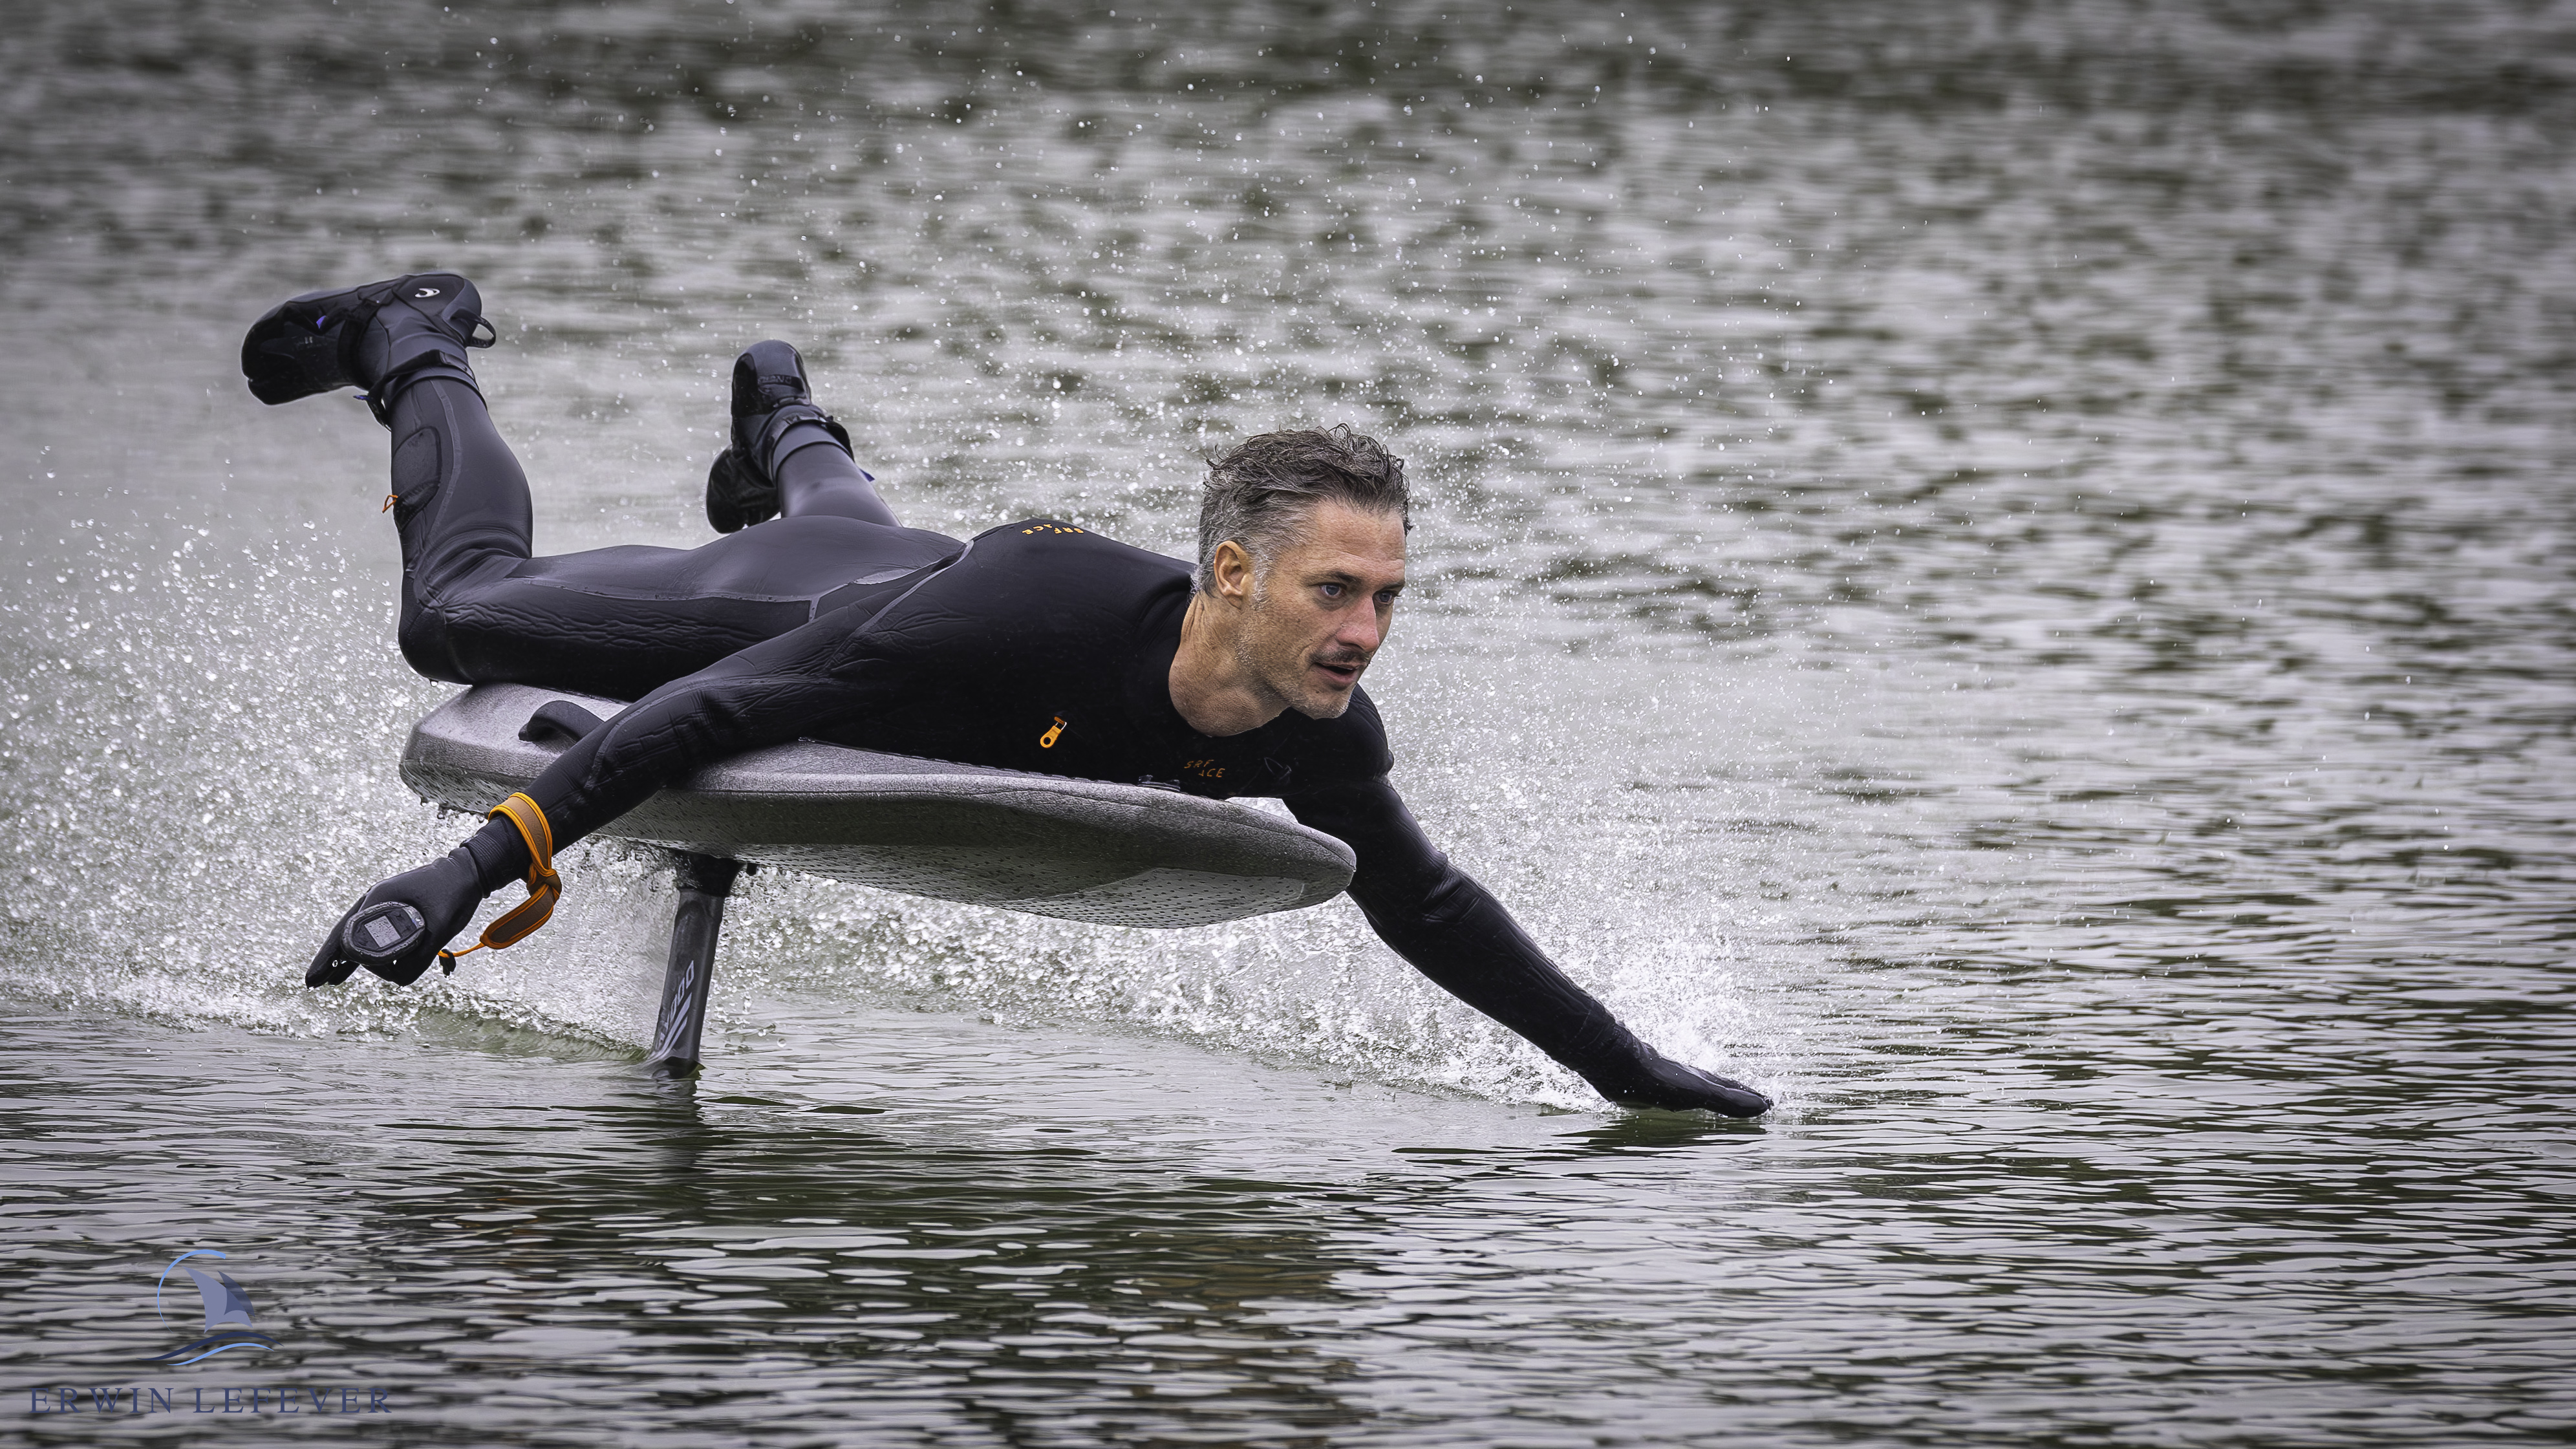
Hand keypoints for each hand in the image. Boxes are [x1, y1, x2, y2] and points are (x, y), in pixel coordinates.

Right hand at [305, 849, 487, 987]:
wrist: (469, 873)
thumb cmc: (455, 893)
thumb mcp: (441, 926)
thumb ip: (421, 953)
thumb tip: (400, 979)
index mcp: (379, 898)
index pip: (346, 933)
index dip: (330, 957)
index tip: (317, 977)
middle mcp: (376, 902)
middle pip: (345, 935)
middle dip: (330, 960)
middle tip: (313, 983)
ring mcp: (385, 907)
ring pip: (358, 937)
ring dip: (348, 960)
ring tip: (333, 980)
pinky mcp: (397, 913)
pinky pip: (374, 935)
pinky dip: (366, 953)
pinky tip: (359, 967)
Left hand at [1596, 1052, 1772, 1117]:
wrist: (1621, 1066)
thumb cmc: (1660, 1079)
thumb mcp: (1700, 1092)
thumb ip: (1728, 1100)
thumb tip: (1762, 1106)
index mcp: (1703, 1080)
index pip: (1733, 1089)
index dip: (1750, 1096)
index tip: (1767, 1101)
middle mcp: (1690, 1080)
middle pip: (1719, 1088)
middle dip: (1737, 1095)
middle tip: (1753, 1101)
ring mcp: (1672, 1084)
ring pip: (1699, 1091)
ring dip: (1714, 1097)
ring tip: (1722, 1100)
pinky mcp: (1652, 1089)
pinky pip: (1678, 1096)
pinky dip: (1689, 1100)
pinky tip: (1679, 1101)